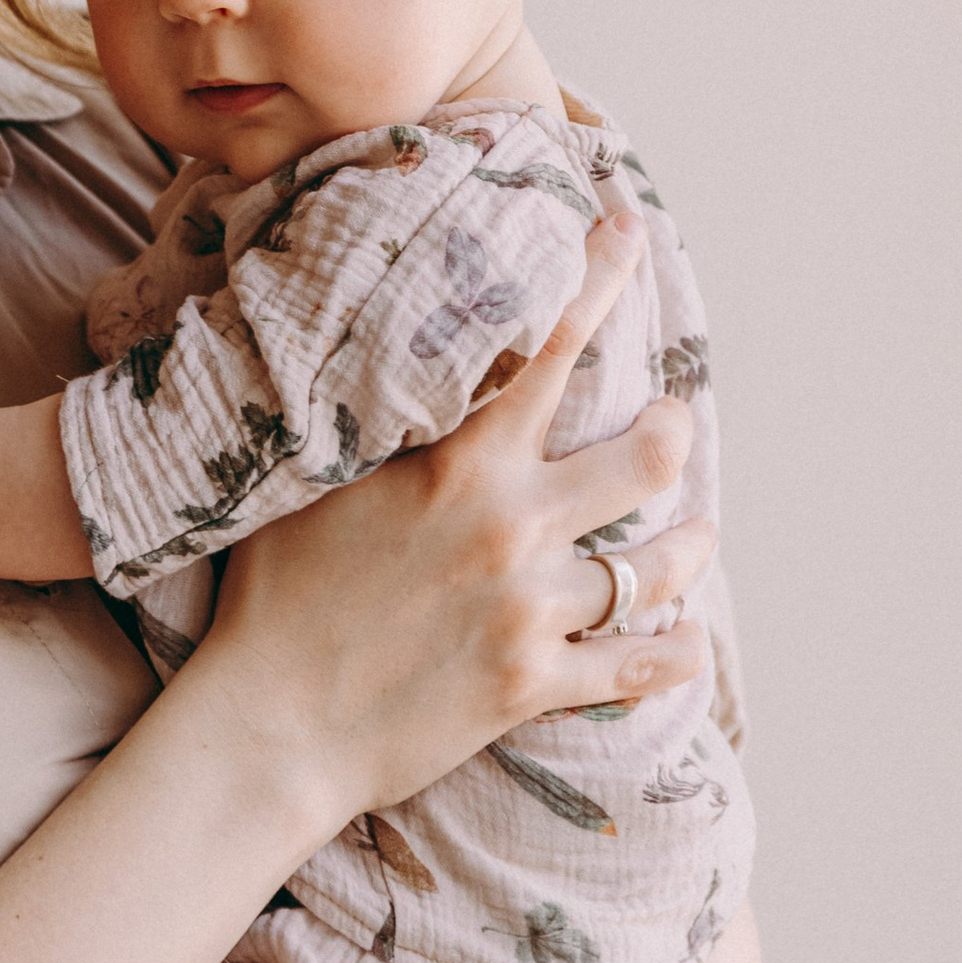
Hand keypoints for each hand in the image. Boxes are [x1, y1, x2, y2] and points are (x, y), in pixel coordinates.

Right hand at [196, 212, 715, 836]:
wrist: (268, 728)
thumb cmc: (272, 598)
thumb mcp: (312, 484)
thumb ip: (371, 422)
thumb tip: (379, 350)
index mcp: (456, 461)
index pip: (549, 344)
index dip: (598, 277)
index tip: (627, 234)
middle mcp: (508, 524)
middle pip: (647, 453)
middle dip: (670, 430)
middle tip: (667, 426)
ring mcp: (528, 608)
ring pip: (660, 563)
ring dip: (686, 545)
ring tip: (693, 534)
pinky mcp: (532, 684)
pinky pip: (642, 664)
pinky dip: (675, 652)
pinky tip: (687, 642)